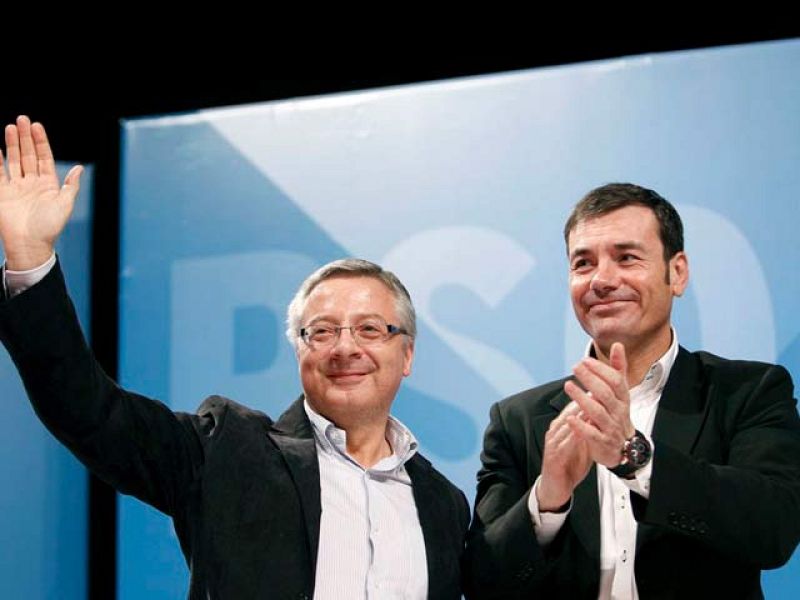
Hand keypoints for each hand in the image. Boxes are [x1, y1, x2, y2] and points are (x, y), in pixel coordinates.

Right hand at [0, 115, 82, 269]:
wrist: (29, 244)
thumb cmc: (49, 227)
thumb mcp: (65, 205)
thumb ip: (71, 186)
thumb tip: (79, 168)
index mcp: (49, 185)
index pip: (44, 158)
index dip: (41, 142)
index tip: (36, 126)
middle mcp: (32, 184)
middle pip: (28, 155)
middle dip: (25, 137)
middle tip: (21, 119)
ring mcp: (16, 188)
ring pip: (14, 160)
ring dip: (12, 144)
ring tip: (10, 127)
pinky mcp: (3, 194)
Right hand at [537, 401, 592, 510]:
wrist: (555, 488)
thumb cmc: (569, 465)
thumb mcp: (581, 445)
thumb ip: (588, 431)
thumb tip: (601, 417)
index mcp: (561, 427)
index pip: (573, 408)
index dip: (586, 398)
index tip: (600, 389)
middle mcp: (555, 432)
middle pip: (568, 412)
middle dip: (582, 402)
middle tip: (597, 393)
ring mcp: (552, 443)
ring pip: (565, 424)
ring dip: (578, 416)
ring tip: (591, 408)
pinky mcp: (552, 456)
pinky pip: (563, 443)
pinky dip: (572, 436)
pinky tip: (581, 431)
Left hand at [564, 342, 634, 467]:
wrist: (622, 447)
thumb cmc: (617, 414)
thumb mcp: (620, 392)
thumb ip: (618, 369)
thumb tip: (618, 345)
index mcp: (623, 398)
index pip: (616, 381)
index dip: (601, 370)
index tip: (585, 361)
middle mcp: (619, 412)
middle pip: (605, 394)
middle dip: (590, 379)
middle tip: (575, 367)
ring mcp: (611, 427)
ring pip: (598, 412)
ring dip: (582, 398)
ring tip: (568, 385)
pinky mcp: (603, 442)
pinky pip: (592, 434)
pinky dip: (581, 426)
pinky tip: (570, 417)